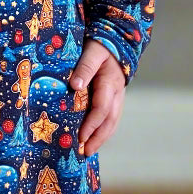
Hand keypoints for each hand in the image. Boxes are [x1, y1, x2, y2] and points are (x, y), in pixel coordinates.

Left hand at [69, 37, 127, 154]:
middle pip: (109, 121)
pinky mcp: (114, 99)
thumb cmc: (101, 46)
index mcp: (110, 84)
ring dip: (101, 138)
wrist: (117, 41)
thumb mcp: (92, 52)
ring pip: (112, 122)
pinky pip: (110, 118)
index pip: (102, 109)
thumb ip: (84, 68)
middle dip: (98, 138)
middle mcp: (116, 94)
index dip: (91, 124)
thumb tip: (75, 86)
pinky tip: (93, 139)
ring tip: (88, 151)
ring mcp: (118, 98)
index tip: (80, 137)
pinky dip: (103, 131)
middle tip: (85, 152)